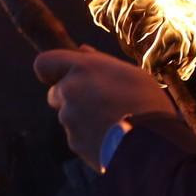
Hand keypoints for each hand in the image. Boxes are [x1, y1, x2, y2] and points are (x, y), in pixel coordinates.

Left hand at [33, 48, 170, 167]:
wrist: (152, 144)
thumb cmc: (147, 103)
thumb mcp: (130, 73)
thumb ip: (100, 61)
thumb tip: (81, 51)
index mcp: (83, 68)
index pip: (44, 63)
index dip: (51, 70)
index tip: (63, 76)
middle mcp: (70, 90)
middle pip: (55, 93)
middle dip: (70, 98)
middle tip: (99, 103)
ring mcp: (69, 118)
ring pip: (67, 116)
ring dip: (82, 118)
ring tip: (112, 122)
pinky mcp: (73, 142)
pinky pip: (76, 136)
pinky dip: (88, 137)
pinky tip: (110, 137)